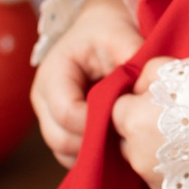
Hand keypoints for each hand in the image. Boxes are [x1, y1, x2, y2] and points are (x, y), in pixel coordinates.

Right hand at [32, 0, 142, 167]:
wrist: (97, 32)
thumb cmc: (108, 33)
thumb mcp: (121, 36)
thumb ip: (133, 59)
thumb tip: (145, 91)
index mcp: (53, 73)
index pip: (66, 112)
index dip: (96, 123)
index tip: (126, 119)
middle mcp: (42, 98)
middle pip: (59, 139)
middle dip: (96, 143)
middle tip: (128, 136)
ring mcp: (47, 116)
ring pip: (63, 152)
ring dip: (94, 153)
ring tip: (122, 140)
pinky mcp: (59, 129)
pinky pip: (70, 155)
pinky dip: (93, 156)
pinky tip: (115, 145)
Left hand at [111, 58, 174, 188]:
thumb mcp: (172, 68)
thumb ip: (145, 76)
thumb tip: (137, 89)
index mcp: (132, 121)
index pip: (119, 109)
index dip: (139, 102)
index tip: (160, 100)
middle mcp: (136, 153)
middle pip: (129, 139)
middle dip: (144, 130)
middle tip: (176, 120)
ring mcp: (155, 178)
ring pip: (147, 161)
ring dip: (161, 152)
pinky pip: (168, 181)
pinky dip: (178, 171)